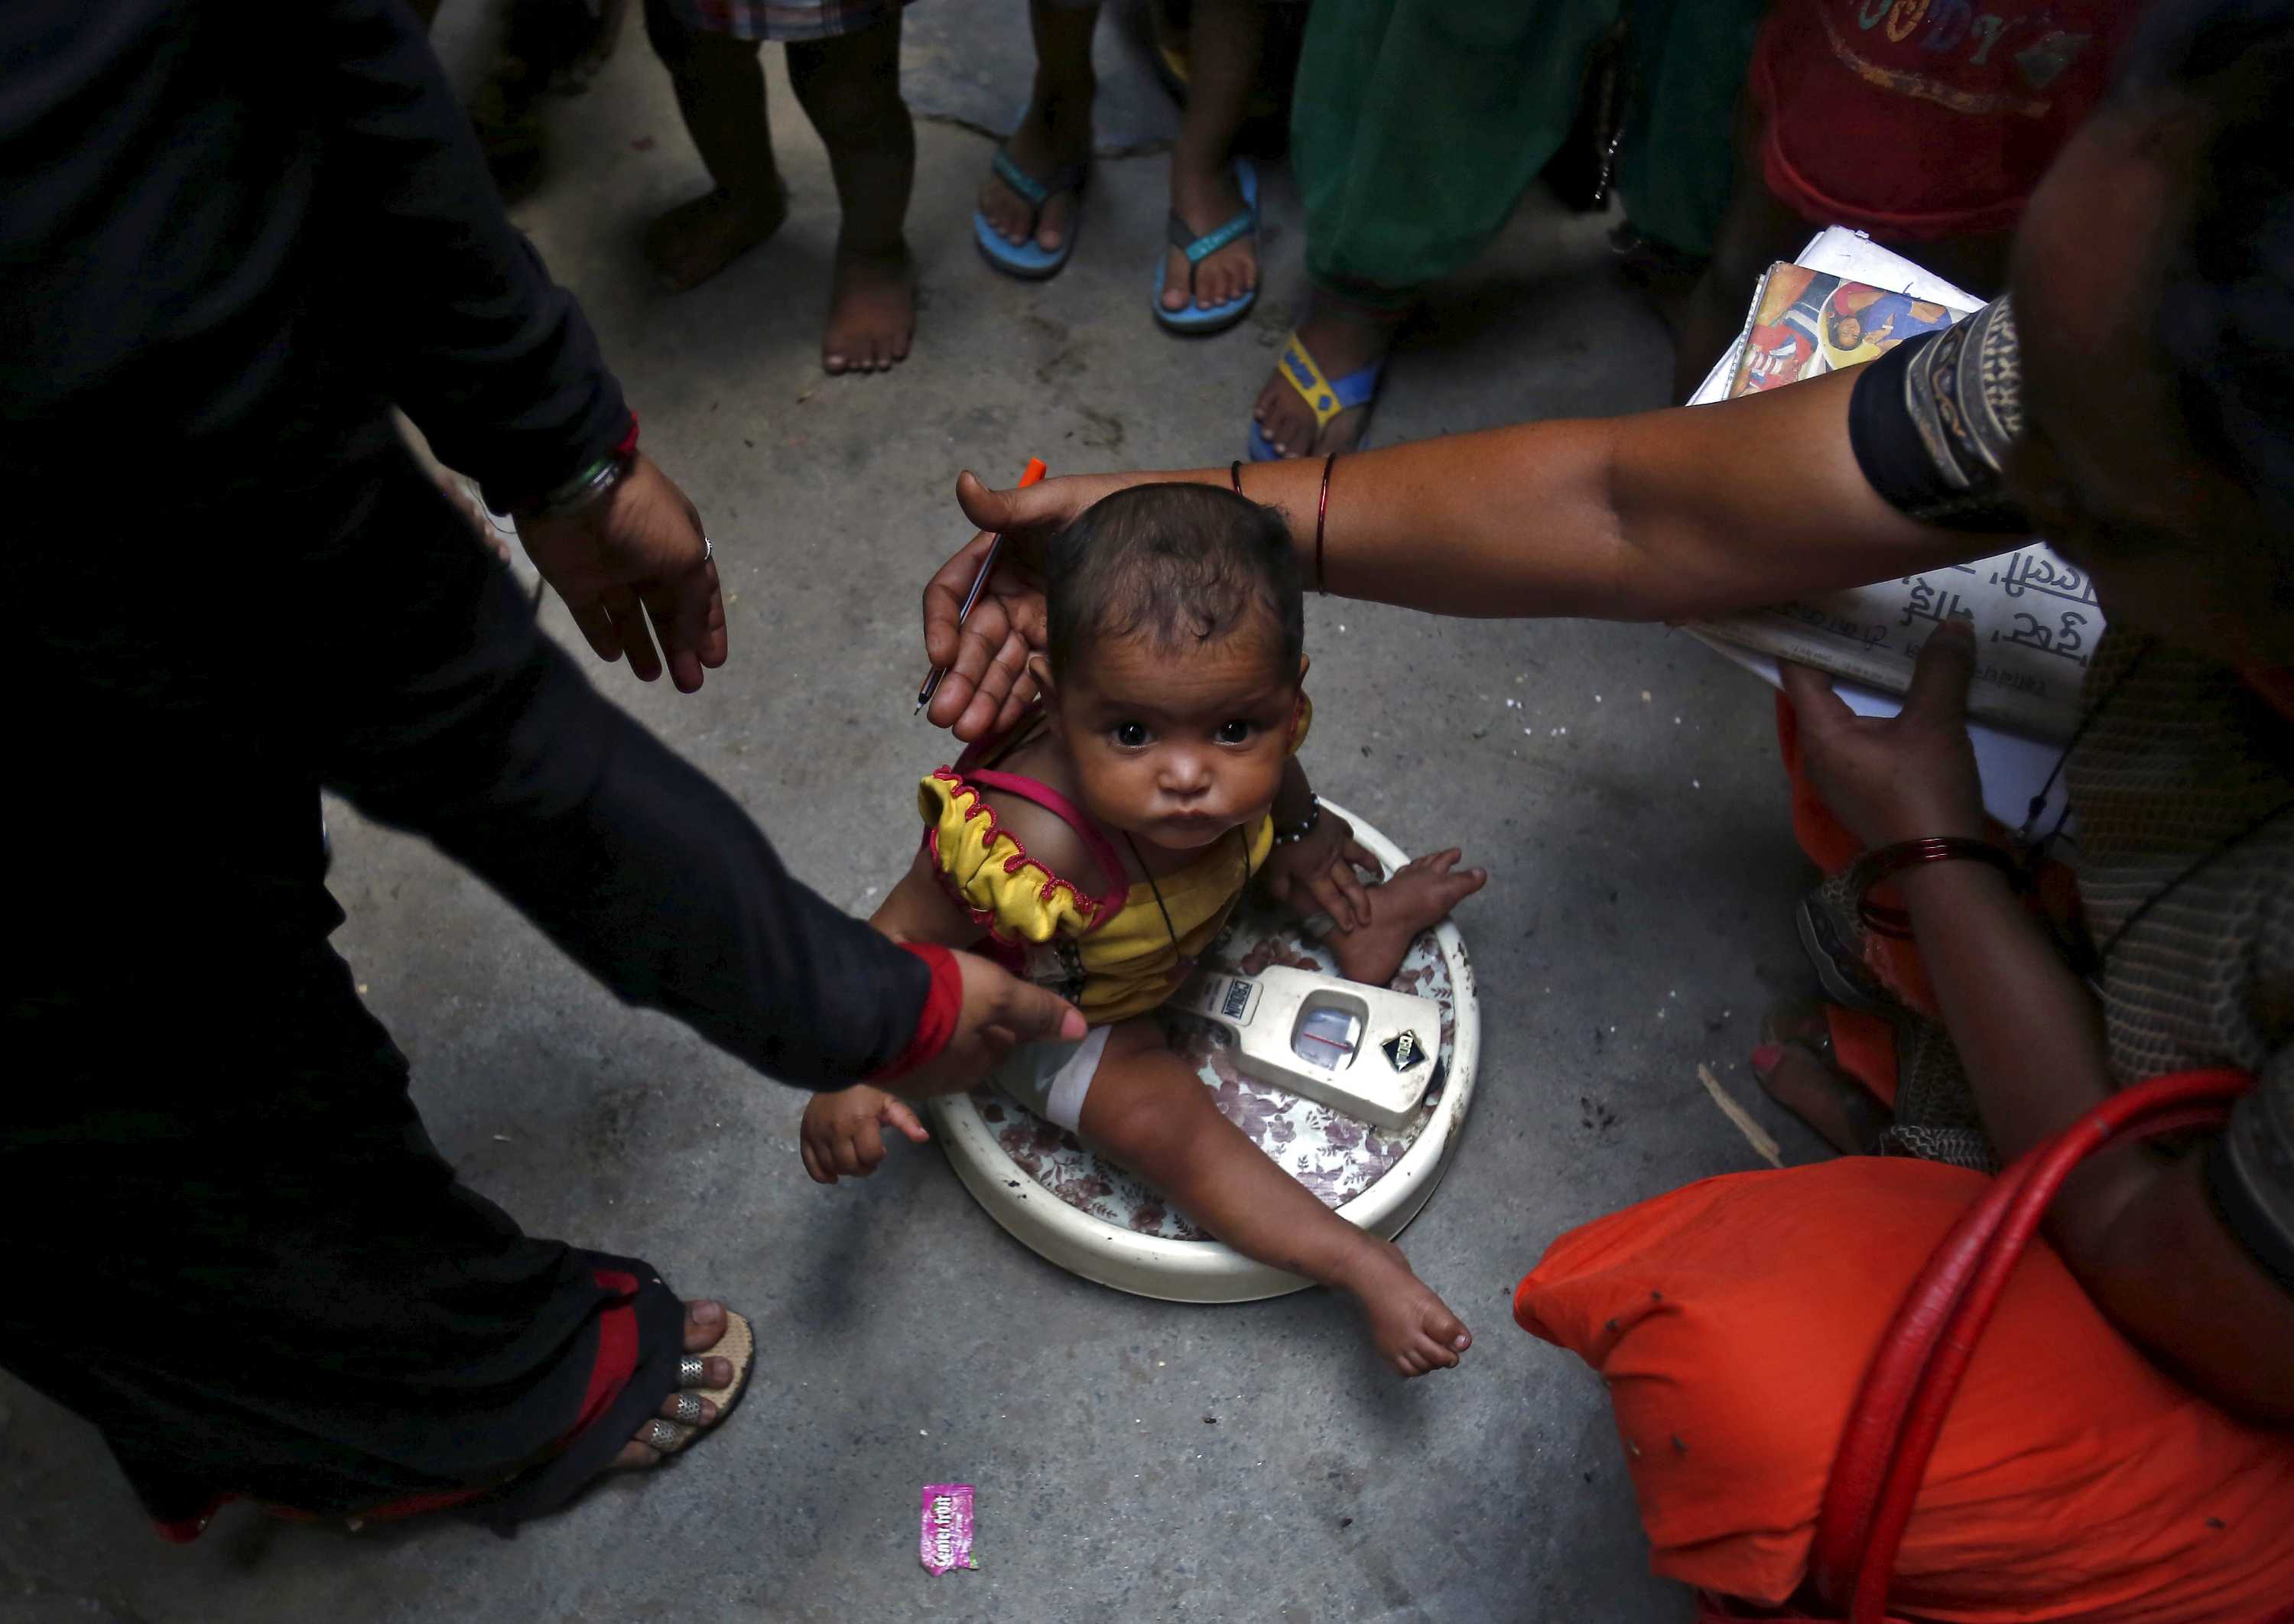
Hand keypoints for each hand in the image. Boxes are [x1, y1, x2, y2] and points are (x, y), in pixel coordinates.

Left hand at [516, 453, 728, 692]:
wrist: (575, 488)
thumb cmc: (642, 520)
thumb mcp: (685, 558)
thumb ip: (693, 604)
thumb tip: (694, 642)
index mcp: (680, 544)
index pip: (701, 591)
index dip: (709, 626)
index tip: (714, 662)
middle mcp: (647, 559)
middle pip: (667, 609)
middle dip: (680, 646)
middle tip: (689, 684)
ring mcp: (609, 570)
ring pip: (630, 615)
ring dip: (643, 645)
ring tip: (650, 676)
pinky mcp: (575, 580)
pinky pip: (592, 613)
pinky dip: (603, 634)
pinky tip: (614, 657)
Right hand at [800, 1085, 929, 1183]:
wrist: (836, 1073)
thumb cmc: (866, 1090)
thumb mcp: (889, 1102)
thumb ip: (906, 1120)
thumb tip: (923, 1138)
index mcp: (860, 1122)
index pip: (870, 1156)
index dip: (877, 1157)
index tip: (879, 1150)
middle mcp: (837, 1130)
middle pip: (850, 1166)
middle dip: (863, 1167)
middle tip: (866, 1156)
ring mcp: (819, 1134)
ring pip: (832, 1167)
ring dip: (845, 1170)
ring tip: (852, 1159)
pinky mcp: (806, 1135)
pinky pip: (811, 1165)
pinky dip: (821, 1175)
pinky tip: (832, 1176)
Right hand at [875, 947, 1088, 1098]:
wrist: (866, 1003)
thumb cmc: (944, 1001)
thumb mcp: (1000, 996)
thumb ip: (1038, 1012)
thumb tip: (1080, 1031)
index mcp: (972, 1069)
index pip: (999, 1050)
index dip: (1003, 1025)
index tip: (996, 999)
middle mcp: (936, 1083)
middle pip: (962, 1053)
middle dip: (967, 1030)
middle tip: (963, 995)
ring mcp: (899, 1077)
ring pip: (929, 1053)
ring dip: (934, 1031)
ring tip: (932, 998)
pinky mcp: (871, 1064)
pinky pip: (898, 1047)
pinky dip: (905, 1031)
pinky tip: (901, 1008)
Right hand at [924, 469, 1138, 740]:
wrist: (1163, 532)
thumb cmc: (1108, 508)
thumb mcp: (1057, 502)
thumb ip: (1007, 505)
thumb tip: (963, 482)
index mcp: (996, 558)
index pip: (953, 594)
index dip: (942, 625)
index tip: (940, 656)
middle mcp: (1007, 594)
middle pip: (972, 641)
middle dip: (958, 678)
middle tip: (947, 715)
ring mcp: (1031, 623)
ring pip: (996, 667)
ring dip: (979, 698)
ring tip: (968, 728)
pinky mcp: (1056, 647)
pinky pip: (1027, 678)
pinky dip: (1010, 701)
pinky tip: (998, 724)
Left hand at [1261, 808, 1378, 931]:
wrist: (1290, 808)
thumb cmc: (1280, 841)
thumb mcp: (1274, 868)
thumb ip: (1281, 886)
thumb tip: (1286, 899)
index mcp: (1316, 874)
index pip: (1331, 899)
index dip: (1341, 914)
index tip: (1351, 927)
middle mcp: (1332, 861)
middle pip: (1350, 885)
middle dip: (1360, 903)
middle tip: (1368, 916)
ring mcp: (1339, 842)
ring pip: (1359, 857)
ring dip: (1370, 867)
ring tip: (1379, 875)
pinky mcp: (1338, 825)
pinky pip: (1348, 834)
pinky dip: (1351, 840)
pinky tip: (1353, 841)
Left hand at [1779, 620, 1985, 848]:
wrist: (1943, 867)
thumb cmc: (1924, 791)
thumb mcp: (1936, 724)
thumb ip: (1940, 670)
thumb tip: (1951, 625)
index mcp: (1820, 734)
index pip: (1797, 671)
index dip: (1804, 635)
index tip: (1813, 602)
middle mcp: (1817, 754)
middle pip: (1819, 691)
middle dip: (1840, 655)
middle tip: (1861, 615)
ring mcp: (1838, 775)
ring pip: (1843, 715)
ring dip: (1863, 685)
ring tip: (1886, 646)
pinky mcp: (1862, 789)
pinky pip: (1861, 737)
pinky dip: (1877, 712)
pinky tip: (1905, 696)